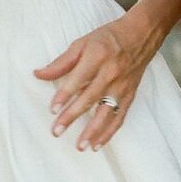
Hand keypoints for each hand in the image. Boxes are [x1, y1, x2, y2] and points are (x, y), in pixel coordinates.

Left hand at [36, 8, 157, 151]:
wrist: (141, 36)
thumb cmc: (108, 38)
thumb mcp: (83, 43)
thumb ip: (61, 62)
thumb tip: (39, 74)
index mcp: (97, 56)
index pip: (78, 79)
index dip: (65, 94)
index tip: (53, 109)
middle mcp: (111, 73)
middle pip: (89, 98)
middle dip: (72, 116)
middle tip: (57, 131)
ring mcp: (122, 86)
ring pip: (106, 112)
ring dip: (93, 131)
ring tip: (79, 146)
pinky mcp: (129, 96)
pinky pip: (119, 117)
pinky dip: (109, 133)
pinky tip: (97, 144)